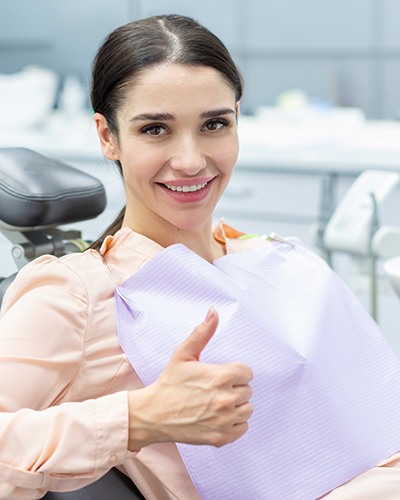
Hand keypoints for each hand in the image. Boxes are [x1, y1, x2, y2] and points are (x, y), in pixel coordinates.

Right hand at [128, 307, 252, 450]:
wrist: (154, 414)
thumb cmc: (169, 382)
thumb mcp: (183, 353)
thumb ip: (202, 332)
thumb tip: (214, 311)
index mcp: (221, 376)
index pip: (247, 372)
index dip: (234, 372)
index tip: (220, 375)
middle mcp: (226, 399)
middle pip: (248, 391)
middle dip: (235, 388)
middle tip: (215, 389)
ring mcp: (224, 420)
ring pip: (247, 409)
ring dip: (237, 405)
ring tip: (217, 402)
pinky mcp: (221, 437)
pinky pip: (243, 428)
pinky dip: (234, 423)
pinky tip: (219, 416)